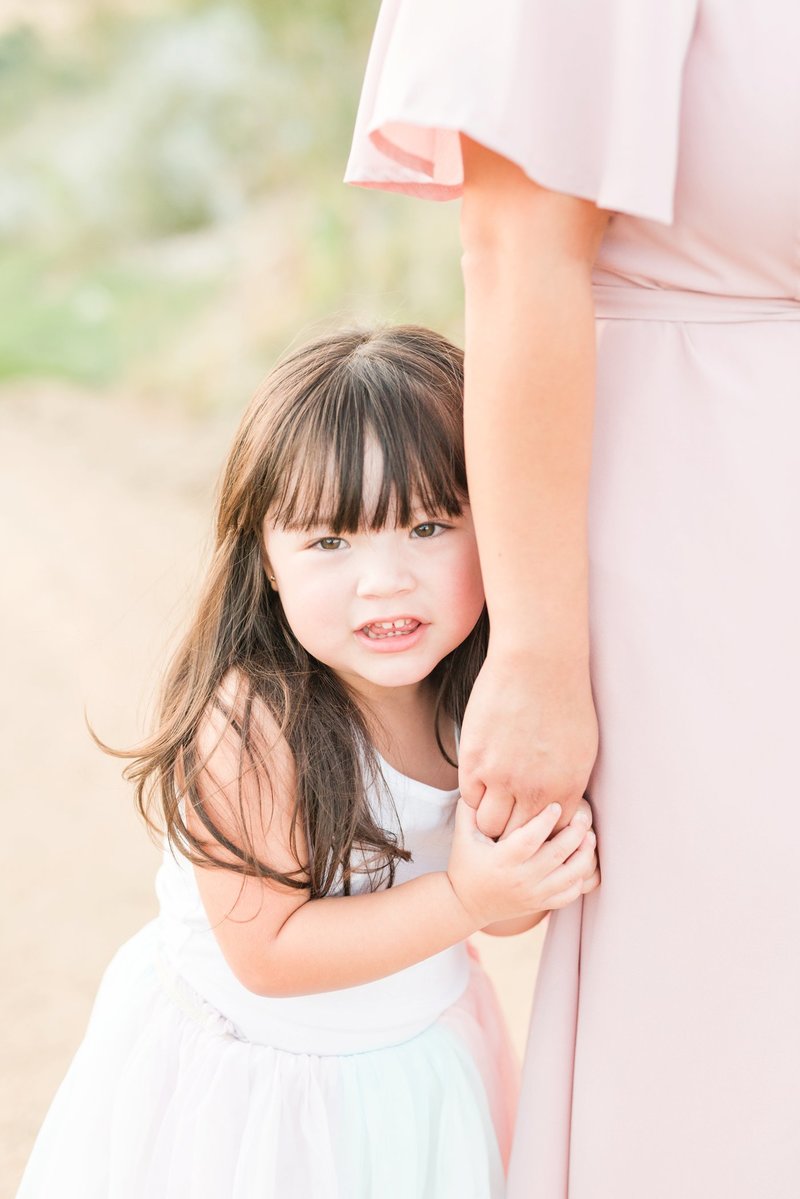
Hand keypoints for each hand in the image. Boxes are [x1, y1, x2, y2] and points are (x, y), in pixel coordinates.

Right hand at [446, 799, 596, 928]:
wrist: (466, 904)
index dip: (545, 821)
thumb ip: (471, 808)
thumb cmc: (465, 863)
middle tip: (583, 816)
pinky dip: (580, 878)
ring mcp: (533, 895)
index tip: (556, 805)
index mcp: (501, 861)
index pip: (528, 839)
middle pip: (555, 855)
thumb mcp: (463, 835)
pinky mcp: (540, 904)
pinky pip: (569, 894)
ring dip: (584, 855)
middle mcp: (520, 880)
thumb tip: (481, 781)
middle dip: (574, 833)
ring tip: (589, 836)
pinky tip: (582, 860)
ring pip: (569, 877)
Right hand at [459, 649, 598, 837]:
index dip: (540, 833)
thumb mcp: (581, 748)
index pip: (552, 837)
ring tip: (492, 804)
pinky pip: (469, 798)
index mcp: (568, 788)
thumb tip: (556, 805)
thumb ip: (566, 782)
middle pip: (520, 839)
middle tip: (508, 819)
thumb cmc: (564, 696)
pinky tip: (480, 781)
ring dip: (491, 819)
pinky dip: (474, 795)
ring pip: (490, 826)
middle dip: (514, 835)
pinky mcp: (476, 761)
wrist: (540, 661)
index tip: (532, 824)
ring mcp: (504, 778)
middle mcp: (537, 791)